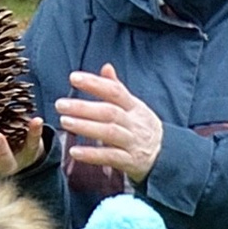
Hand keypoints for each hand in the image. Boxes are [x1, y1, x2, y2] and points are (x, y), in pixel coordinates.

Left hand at [52, 65, 164, 183]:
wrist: (166, 156)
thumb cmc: (142, 127)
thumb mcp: (134, 107)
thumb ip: (117, 89)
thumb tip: (106, 67)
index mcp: (134, 107)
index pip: (115, 91)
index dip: (95, 83)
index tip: (73, 78)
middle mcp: (134, 123)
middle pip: (109, 112)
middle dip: (83, 107)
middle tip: (60, 104)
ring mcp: (133, 142)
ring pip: (109, 133)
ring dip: (85, 127)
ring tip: (64, 122)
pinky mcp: (130, 161)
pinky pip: (110, 157)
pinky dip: (91, 154)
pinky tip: (74, 151)